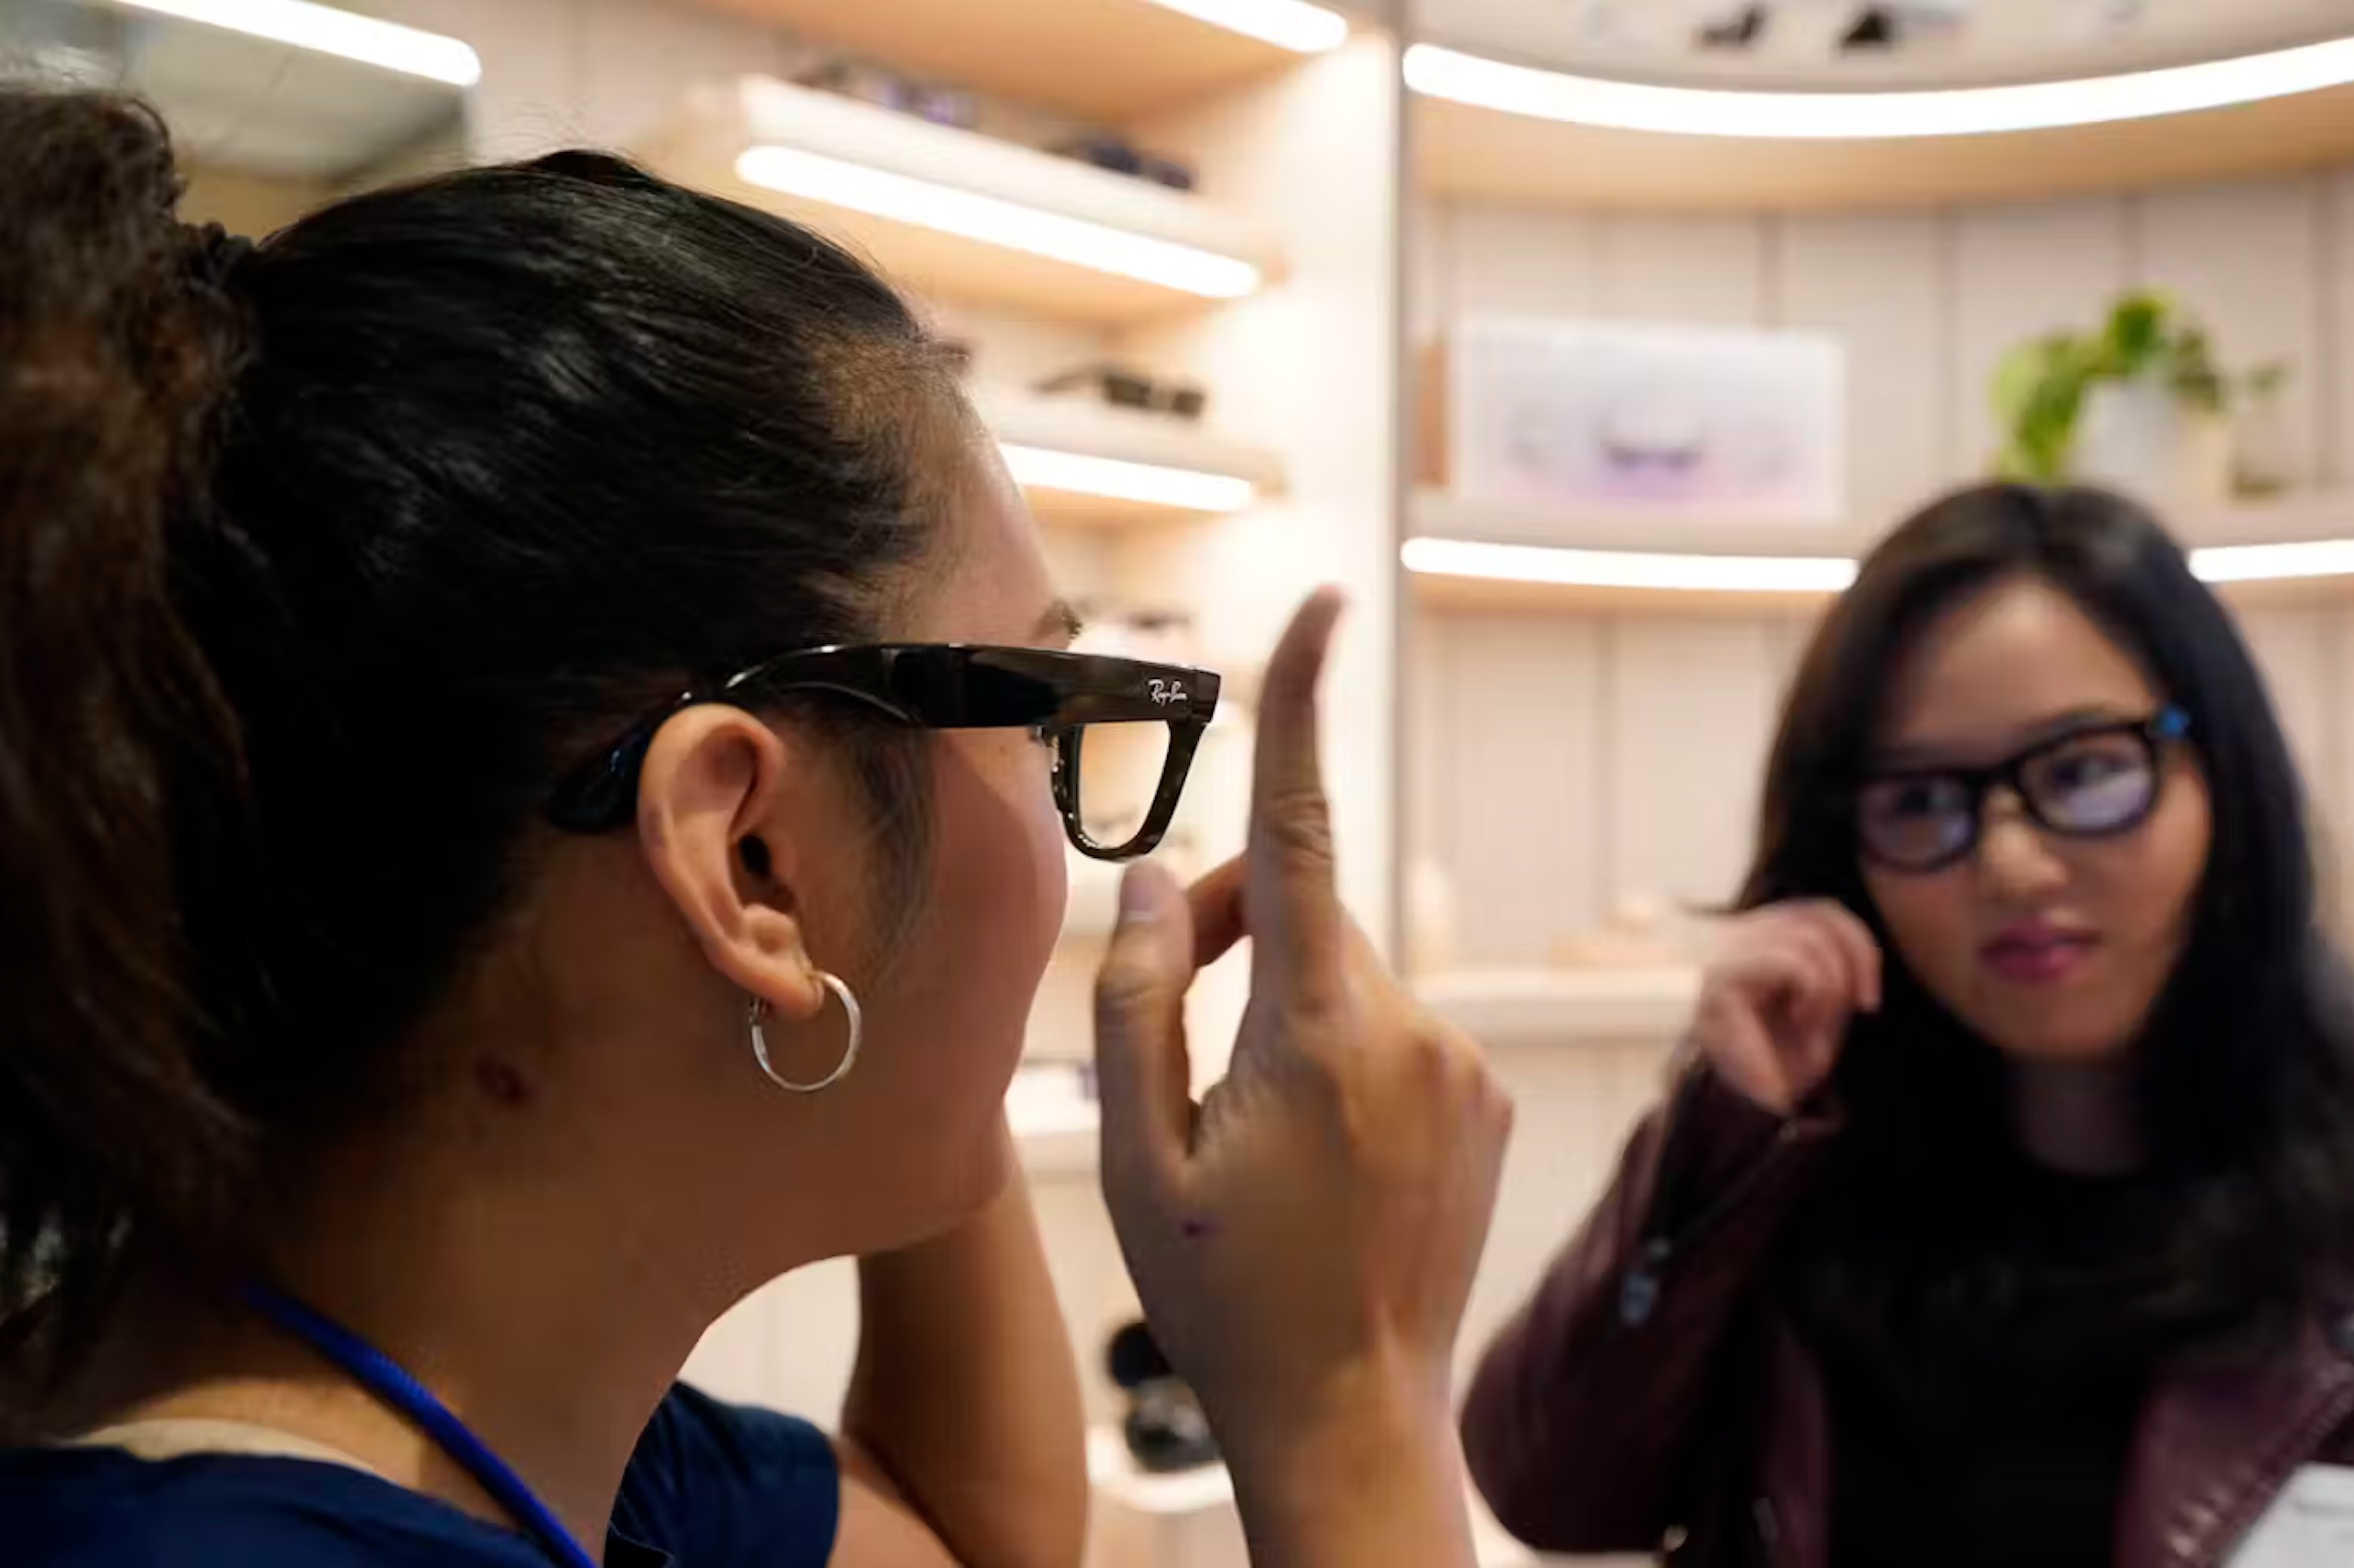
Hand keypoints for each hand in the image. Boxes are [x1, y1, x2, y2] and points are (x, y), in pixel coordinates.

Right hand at [1092, 589, 1513, 1479]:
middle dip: (1231, 934)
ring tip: (1245, 1129)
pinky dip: (1339, 1049)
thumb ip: (1137, 999)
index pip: (1303, 828)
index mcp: (1315, 1030)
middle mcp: (1411, 1026)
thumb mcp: (1136, 1156)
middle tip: (1170, 1035)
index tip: (1318, 605)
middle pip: (1303, 910)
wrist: (1352, 1418)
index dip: (1303, 705)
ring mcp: (1460, 1064)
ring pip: (1344, 974)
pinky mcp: (1485, 1095)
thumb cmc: (1224, 1297)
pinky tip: (1313, 1153)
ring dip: (1285, 1004)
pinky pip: (1393, 1026)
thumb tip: (1150, 880)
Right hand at [1689, 901, 1881, 1114]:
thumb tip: (1859, 939)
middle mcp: (1735, 943)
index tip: (1871, 1000)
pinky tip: (1802, 1022)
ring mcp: (1724, 960)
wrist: (1756, 1114)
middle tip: (1860, 1010)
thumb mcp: (1826, 1004)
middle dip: (1854, 963)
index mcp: (1759, 942)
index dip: (1858, 942)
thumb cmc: (1789, 1066)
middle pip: (1816, 914)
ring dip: (1831, 988)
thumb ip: (1834, 963)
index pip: (1817, 910)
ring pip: (1807, 938)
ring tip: (1817, 1024)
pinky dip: (1813, 993)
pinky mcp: (1722, 984)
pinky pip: (1790, 962)